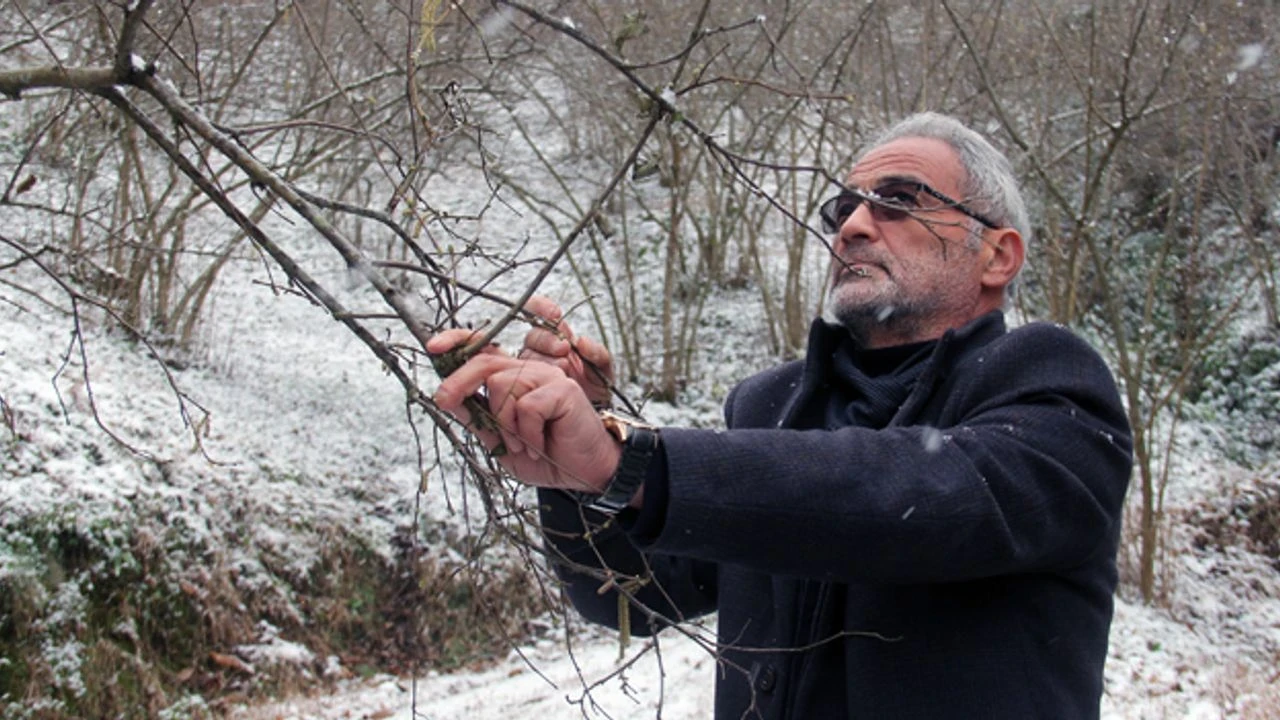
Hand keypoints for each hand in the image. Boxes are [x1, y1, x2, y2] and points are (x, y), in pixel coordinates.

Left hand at [428, 328, 619, 492]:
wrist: (585, 473)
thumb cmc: (548, 457)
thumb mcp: (502, 442)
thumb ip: (479, 419)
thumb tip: (448, 400)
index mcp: (514, 380)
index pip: (485, 353)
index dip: (458, 343)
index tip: (432, 348)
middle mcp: (531, 372)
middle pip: (485, 362)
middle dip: (459, 381)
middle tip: (443, 400)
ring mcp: (548, 377)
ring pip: (501, 384)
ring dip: (505, 425)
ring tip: (522, 445)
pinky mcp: (563, 388)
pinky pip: (526, 406)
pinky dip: (528, 434)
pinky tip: (540, 446)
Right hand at [518, 296, 613, 407]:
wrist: (590, 414)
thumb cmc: (595, 388)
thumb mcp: (604, 370)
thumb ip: (598, 354)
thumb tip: (582, 342)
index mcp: (558, 335)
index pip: (539, 312)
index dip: (541, 308)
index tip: (554, 313)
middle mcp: (541, 348)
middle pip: (532, 336)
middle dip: (548, 340)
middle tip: (564, 350)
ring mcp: (531, 366)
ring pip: (526, 356)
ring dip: (544, 361)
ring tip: (563, 371)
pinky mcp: (524, 384)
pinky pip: (519, 376)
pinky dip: (529, 376)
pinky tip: (542, 382)